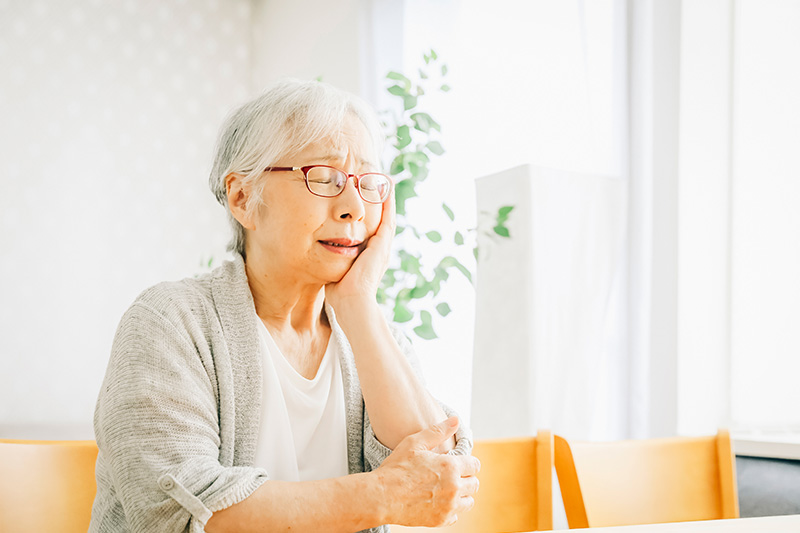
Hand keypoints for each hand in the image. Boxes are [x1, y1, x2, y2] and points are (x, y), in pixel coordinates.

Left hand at [325, 186, 395, 308]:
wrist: (352, 301)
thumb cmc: (340, 292)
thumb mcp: (336, 270)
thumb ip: (333, 260)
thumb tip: (319, 255)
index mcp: (369, 256)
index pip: (372, 230)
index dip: (372, 215)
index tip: (367, 199)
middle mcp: (379, 250)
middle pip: (382, 220)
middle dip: (381, 202)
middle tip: (379, 183)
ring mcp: (382, 247)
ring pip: (387, 216)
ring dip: (386, 198)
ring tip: (385, 180)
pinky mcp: (382, 245)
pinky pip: (388, 219)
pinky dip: (388, 204)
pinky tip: (387, 188)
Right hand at [376, 417, 480, 527]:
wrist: (381, 497)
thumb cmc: (396, 468)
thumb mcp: (414, 443)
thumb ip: (438, 431)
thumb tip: (456, 420)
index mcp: (450, 466)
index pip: (475, 465)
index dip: (467, 463)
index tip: (457, 463)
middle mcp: (453, 487)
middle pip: (474, 484)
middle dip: (465, 478)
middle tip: (450, 476)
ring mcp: (448, 506)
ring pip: (469, 502)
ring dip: (461, 495)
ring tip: (445, 490)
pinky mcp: (441, 520)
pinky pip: (456, 516)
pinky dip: (450, 510)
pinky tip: (437, 502)